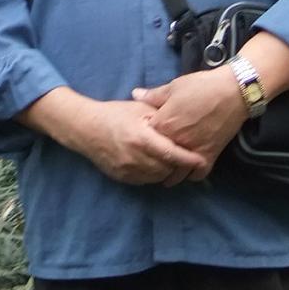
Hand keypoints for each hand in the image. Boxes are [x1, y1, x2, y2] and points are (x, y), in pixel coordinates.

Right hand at [80, 100, 208, 187]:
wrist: (86, 128)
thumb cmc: (115, 114)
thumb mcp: (139, 109)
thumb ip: (161, 115)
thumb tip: (184, 119)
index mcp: (141, 137)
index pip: (171, 153)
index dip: (188, 159)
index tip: (201, 159)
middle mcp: (135, 157)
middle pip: (167, 168)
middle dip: (180, 165)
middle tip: (190, 159)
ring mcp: (127, 169)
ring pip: (158, 177)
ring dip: (168, 170)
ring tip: (174, 161)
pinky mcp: (122, 177)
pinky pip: (146, 180)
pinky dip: (155, 174)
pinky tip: (157, 163)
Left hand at [132, 66, 245, 170]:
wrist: (233, 91)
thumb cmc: (201, 86)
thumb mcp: (174, 87)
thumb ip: (153, 95)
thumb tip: (135, 94)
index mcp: (163, 124)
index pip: (145, 140)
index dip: (143, 140)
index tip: (143, 141)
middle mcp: (175, 142)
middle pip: (158, 160)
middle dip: (154, 162)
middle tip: (151, 162)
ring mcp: (192, 152)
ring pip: (177, 173)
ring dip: (171, 175)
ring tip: (167, 175)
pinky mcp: (209, 156)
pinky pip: (197, 175)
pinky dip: (192, 175)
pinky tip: (188, 171)